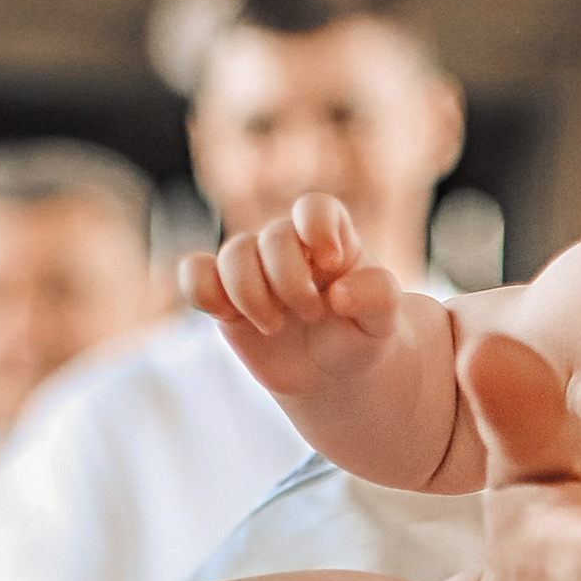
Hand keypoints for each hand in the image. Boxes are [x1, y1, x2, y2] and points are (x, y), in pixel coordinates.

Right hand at [181, 194, 400, 394]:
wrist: (334, 373)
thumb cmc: (361, 335)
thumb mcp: (385, 319)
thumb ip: (378, 296)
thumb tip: (337, 295)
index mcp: (330, 238)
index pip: (315, 208)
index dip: (317, 227)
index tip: (331, 262)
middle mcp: (288, 244)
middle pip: (273, 236)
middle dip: (290, 280)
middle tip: (312, 314)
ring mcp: (253, 266)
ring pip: (233, 254)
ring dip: (252, 294)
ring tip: (275, 326)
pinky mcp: (223, 293)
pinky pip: (194, 273)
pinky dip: (203, 292)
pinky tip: (228, 316)